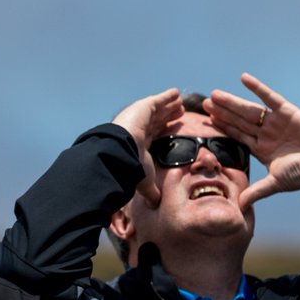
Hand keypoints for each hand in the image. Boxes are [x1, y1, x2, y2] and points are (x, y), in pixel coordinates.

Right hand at [111, 88, 182, 206]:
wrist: (120, 152)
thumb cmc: (130, 168)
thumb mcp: (144, 180)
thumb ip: (151, 191)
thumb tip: (155, 206)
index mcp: (137, 143)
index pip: (153, 135)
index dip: (163, 131)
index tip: (173, 128)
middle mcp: (137, 128)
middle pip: (156, 120)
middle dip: (167, 116)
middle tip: (179, 112)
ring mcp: (139, 116)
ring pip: (158, 110)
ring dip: (169, 106)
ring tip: (180, 103)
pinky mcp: (142, 107)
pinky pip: (158, 100)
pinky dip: (167, 97)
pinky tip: (176, 93)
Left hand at [204, 73, 299, 210]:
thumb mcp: (277, 183)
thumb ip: (257, 192)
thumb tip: (239, 207)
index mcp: (262, 149)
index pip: (237, 136)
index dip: (223, 128)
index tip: (206, 121)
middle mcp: (267, 134)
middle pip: (239, 121)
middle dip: (222, 112)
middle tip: (204, 103)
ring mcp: (276, 122)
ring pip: (249, 109)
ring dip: (232, 102)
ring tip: (215, 94)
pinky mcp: (287, 112)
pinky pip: (269, 97)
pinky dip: (257, 88)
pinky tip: (244, 78)